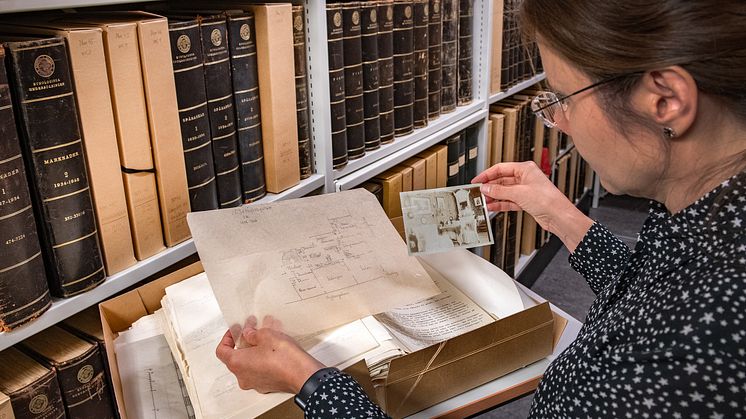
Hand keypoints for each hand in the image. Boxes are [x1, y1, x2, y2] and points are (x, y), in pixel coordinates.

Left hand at [215, 316, 324, 393]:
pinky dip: (262, 358)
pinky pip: (259, 370)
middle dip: (244, 341)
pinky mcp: (267, 384)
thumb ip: (252, 332)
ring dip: (254, 349)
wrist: (302, 374)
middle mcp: (243, 376)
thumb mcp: (266, 335)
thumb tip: (248, 333)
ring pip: (249, 363)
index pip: (221, 351)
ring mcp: (255, 382)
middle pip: (235, 357)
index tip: (236, 330)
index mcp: (237, 363)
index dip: (227, 338)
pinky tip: (273, 348)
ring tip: (266, 336)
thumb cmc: (284, 358)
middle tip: (252, 330)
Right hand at [472, 161, 592, 251]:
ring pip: (504, 191)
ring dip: (494, 196)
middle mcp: (525, 178)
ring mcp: (525, 190)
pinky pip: (508, 201)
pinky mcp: (526, 202)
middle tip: (478, 192)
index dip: (487, 174)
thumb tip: (486, 187)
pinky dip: (500, 203)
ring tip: (483, 201)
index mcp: (525, 169)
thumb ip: (499, 190)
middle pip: (502, 180)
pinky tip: (492, 206)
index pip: (501, 168)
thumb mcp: (518, 193)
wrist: (558, 216)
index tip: (477, 181)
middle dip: (490, 187)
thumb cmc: (547, 200)